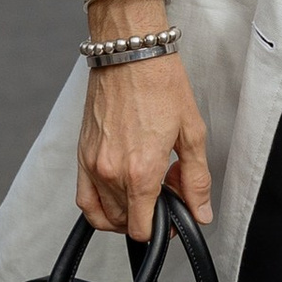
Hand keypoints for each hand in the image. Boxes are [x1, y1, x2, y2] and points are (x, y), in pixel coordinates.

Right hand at [76, 0, 212, 239]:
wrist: (130, 52)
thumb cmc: (161, 84)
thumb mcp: (192, 133)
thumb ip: (196, 180)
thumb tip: (201, 212)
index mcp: (141, 172)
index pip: (143, 229)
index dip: (162, 229)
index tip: (173, 214)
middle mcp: (111, 172)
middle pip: (125, 223)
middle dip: (148, 215)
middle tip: (165, 190)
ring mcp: (91, 164)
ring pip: (104, 215)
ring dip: (125, 212)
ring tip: (144, 188)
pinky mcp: (80, 154)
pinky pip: (84, 198)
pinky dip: (98, 207)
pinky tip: (118, 193)